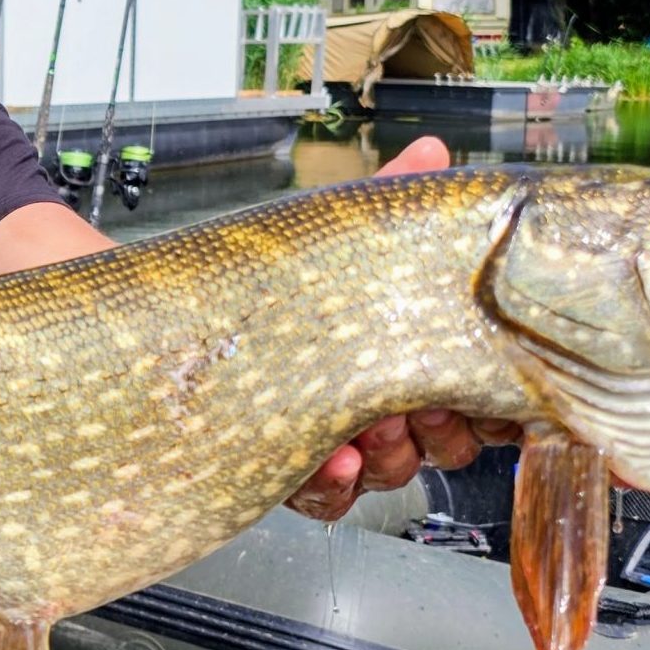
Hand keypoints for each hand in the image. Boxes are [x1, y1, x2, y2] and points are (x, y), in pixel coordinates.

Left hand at [285, 136, 519, 520]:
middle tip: (426, 404)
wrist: (161, 313)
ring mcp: (332, 438)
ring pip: (392, 471)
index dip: (486, 392)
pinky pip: (326, 500)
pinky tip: (332, 458)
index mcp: (400, 350)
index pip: (470, 388)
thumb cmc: (255, 274)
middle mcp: (375, 399)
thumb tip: (436, 150)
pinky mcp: (283, 471)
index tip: (488, 381)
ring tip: (374, 425)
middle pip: (444, 439)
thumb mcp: (327, 235)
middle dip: (443, 425)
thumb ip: (385, 197)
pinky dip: (333, 483)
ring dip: (393, 452)